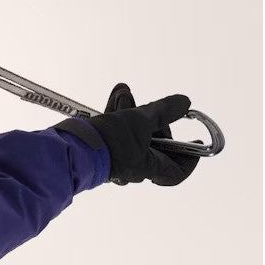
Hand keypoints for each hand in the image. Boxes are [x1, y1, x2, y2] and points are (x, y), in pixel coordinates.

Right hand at [60, 83, 200, 185]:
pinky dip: (117, 115)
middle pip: (153, 143)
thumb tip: (185, 103)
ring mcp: (115, 159)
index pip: (176, 172)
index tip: (195, 142)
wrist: (69, 147)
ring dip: (131, 111)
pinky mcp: (100, 150)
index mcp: (147, 167)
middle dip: (152, 118)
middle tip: (147, 105)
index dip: (189, 158)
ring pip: (132, 133)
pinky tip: (115, 97)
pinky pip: (116, 132)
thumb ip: (162, 111)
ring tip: (123, 92)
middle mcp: (132, 166)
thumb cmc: (107, 141)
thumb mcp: (139, 121)